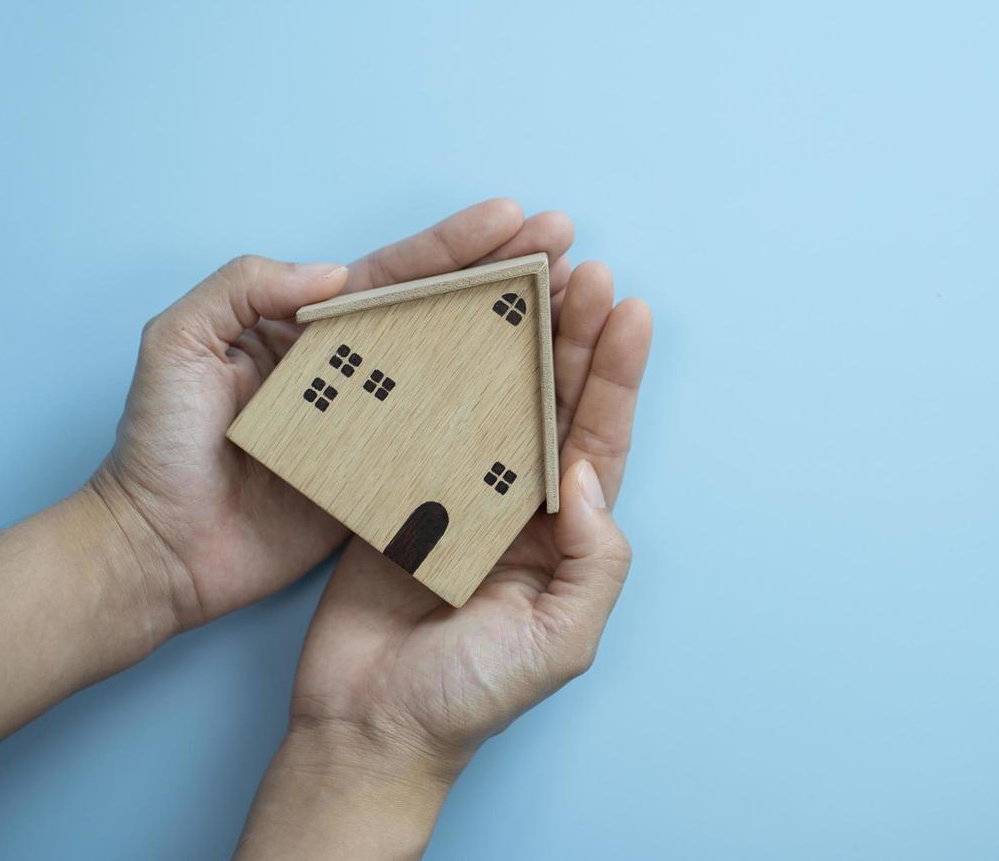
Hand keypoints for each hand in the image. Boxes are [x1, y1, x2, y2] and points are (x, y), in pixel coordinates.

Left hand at [91, 198, 574, 636]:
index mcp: (313, 329)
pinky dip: (498, 423)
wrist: (155, 551)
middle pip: (446, 314)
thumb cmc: (158, 445)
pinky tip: (542, 405)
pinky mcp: (385, 480)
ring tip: (573, 313)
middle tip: (566, 246)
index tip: (516, 219)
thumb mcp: (176, 344)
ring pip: (460, 372)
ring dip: (518, 341)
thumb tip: (335, 274)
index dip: (458, 245)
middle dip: (508, 276)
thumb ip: (242, 289)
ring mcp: (376, 424)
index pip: (398, 276)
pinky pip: (450, 446)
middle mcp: (357, 370)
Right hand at [234, 263, 650, 857]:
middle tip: (580, 268)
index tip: (630, 307)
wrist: (369, 729)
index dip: (616, 372)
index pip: (599, 436)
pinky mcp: (397, 491)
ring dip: (512, 337)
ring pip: (494, 397)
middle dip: (572, 333)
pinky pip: (425, 421)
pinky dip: (438, 372)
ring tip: (527, 275)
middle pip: (552, 401)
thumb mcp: (562, 641)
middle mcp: (520, 503)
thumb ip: (596, 560)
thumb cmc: (472, 697)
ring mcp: (458, 492)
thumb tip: (585, 473)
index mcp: (567, 534)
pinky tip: (449, 324)